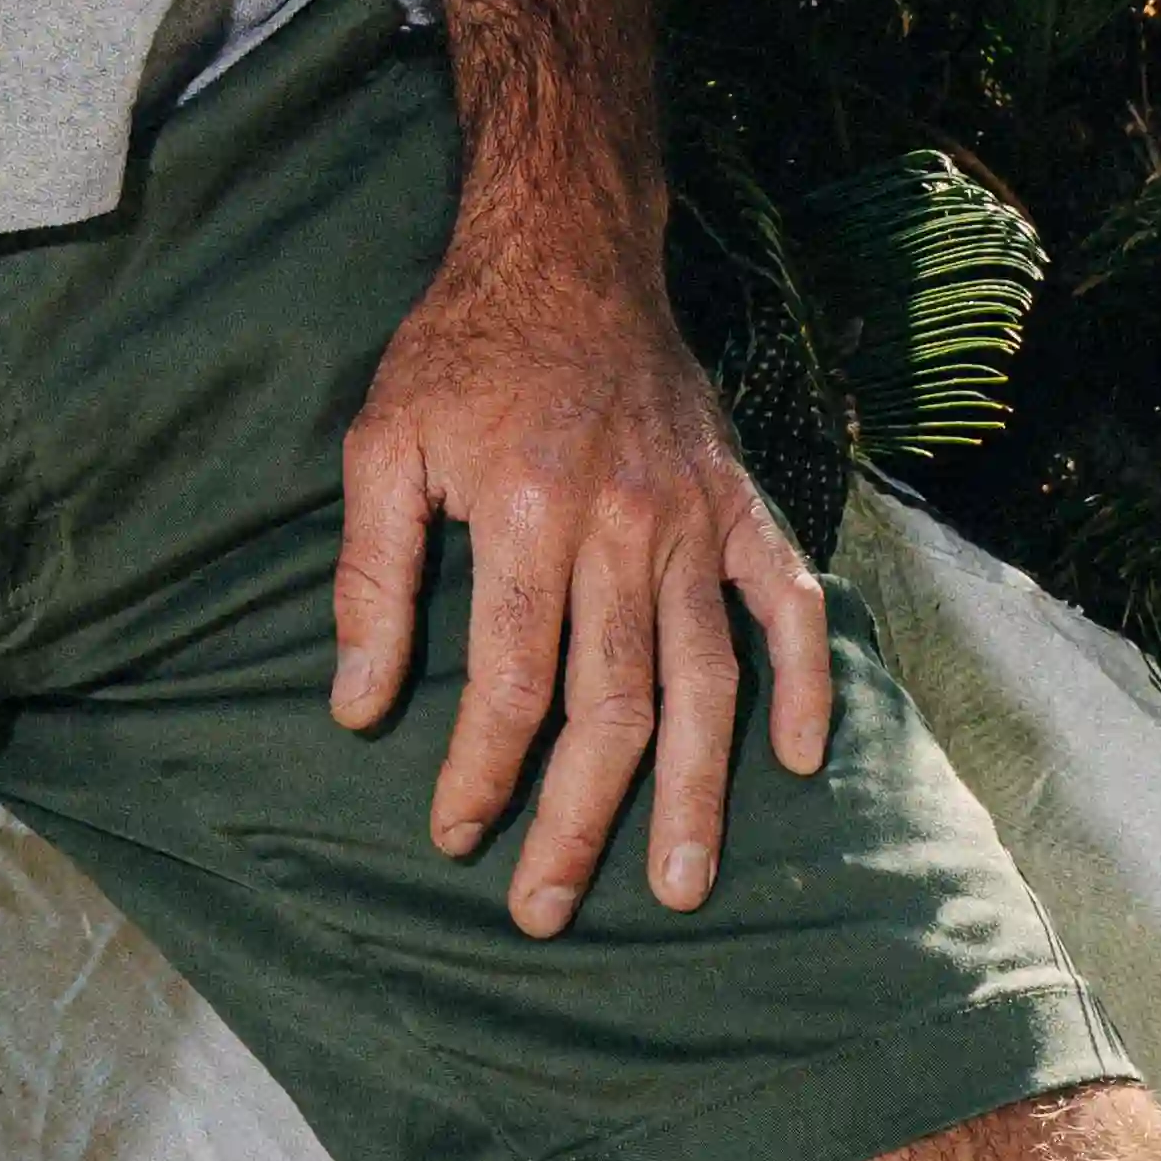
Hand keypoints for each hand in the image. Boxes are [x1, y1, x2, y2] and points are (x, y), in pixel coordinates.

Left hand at [331, 231, 830, 932]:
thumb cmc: (461, 350)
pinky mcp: (740, 499)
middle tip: (544, 911)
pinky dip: (804, 680)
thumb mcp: (382, 441)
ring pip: (702, 680)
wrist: (566, 250)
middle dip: (575, 820)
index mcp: (528, 512)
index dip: (480, 773)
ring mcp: (692, 516)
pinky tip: (797, 757)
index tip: (455, 836)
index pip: (509, 683)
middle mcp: (622, 524)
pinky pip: (786, 601)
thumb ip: (371, 577)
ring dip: (694, 792)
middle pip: (610, 706)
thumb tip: (356, 708)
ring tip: (677, 885)